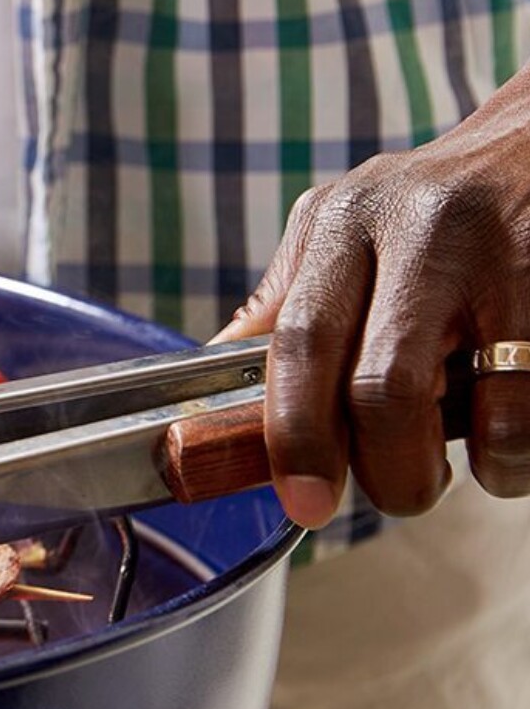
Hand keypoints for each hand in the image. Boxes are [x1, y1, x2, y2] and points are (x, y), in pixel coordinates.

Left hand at [217, 65, 529, 527]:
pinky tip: (506, 436)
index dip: (294, 434)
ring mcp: (501, 252)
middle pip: (379, 385)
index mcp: (340, 220)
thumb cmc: (436, 207)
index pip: (296, 340)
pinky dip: (515, 448)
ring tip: (461, 466)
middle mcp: (416, 227)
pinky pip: (528, 400)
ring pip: (474, 403)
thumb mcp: (346, 228)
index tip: (302, 501)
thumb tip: (210, 395)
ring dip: (463, 463)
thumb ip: (285, 305)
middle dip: (384, 468)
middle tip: (393, 493)